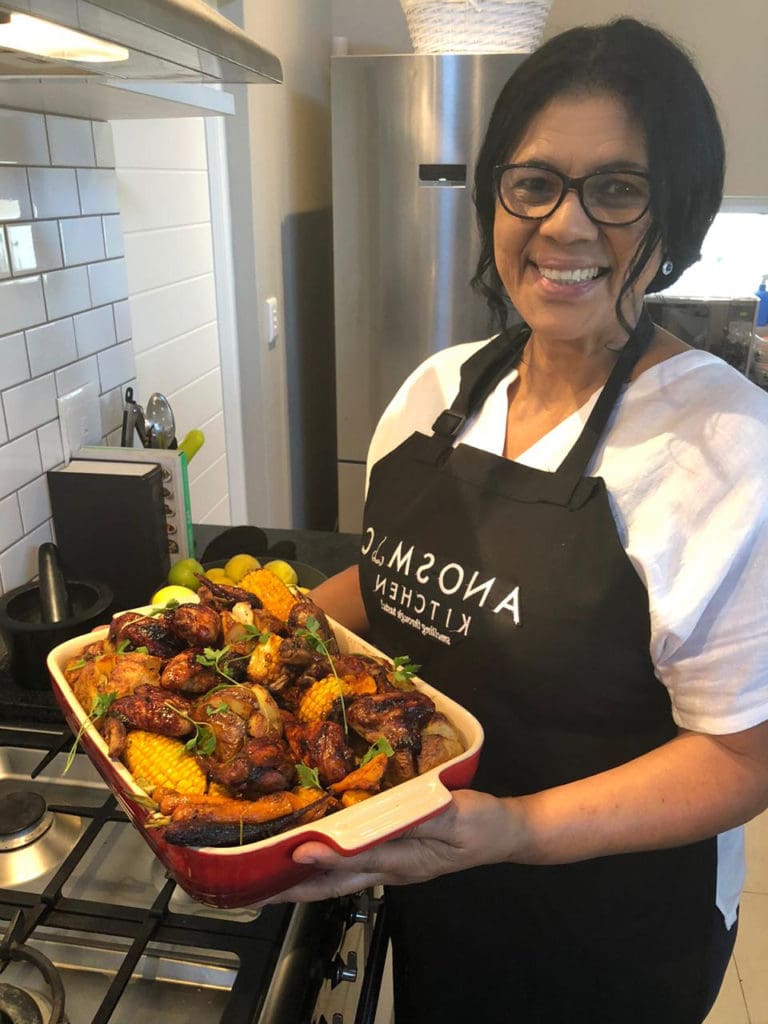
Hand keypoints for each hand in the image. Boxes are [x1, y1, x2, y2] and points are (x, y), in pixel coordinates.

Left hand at [258, 789, 519, 903]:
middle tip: (260, 887)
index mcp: (405, 860)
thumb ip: (418, 818)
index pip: (355, 861)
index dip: (323, 859)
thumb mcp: (455, 817)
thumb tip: (382, 816)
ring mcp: (394, 864)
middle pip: (336, 882)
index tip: (292, 853)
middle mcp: (393, 867)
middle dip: (298, 887)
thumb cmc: (482, 823)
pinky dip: (330, 858)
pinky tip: (317, 846)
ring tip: (274, 869)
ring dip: (308, 875)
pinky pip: (356, 859)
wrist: (508, 832)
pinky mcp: (398, 853)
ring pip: (342, 874)